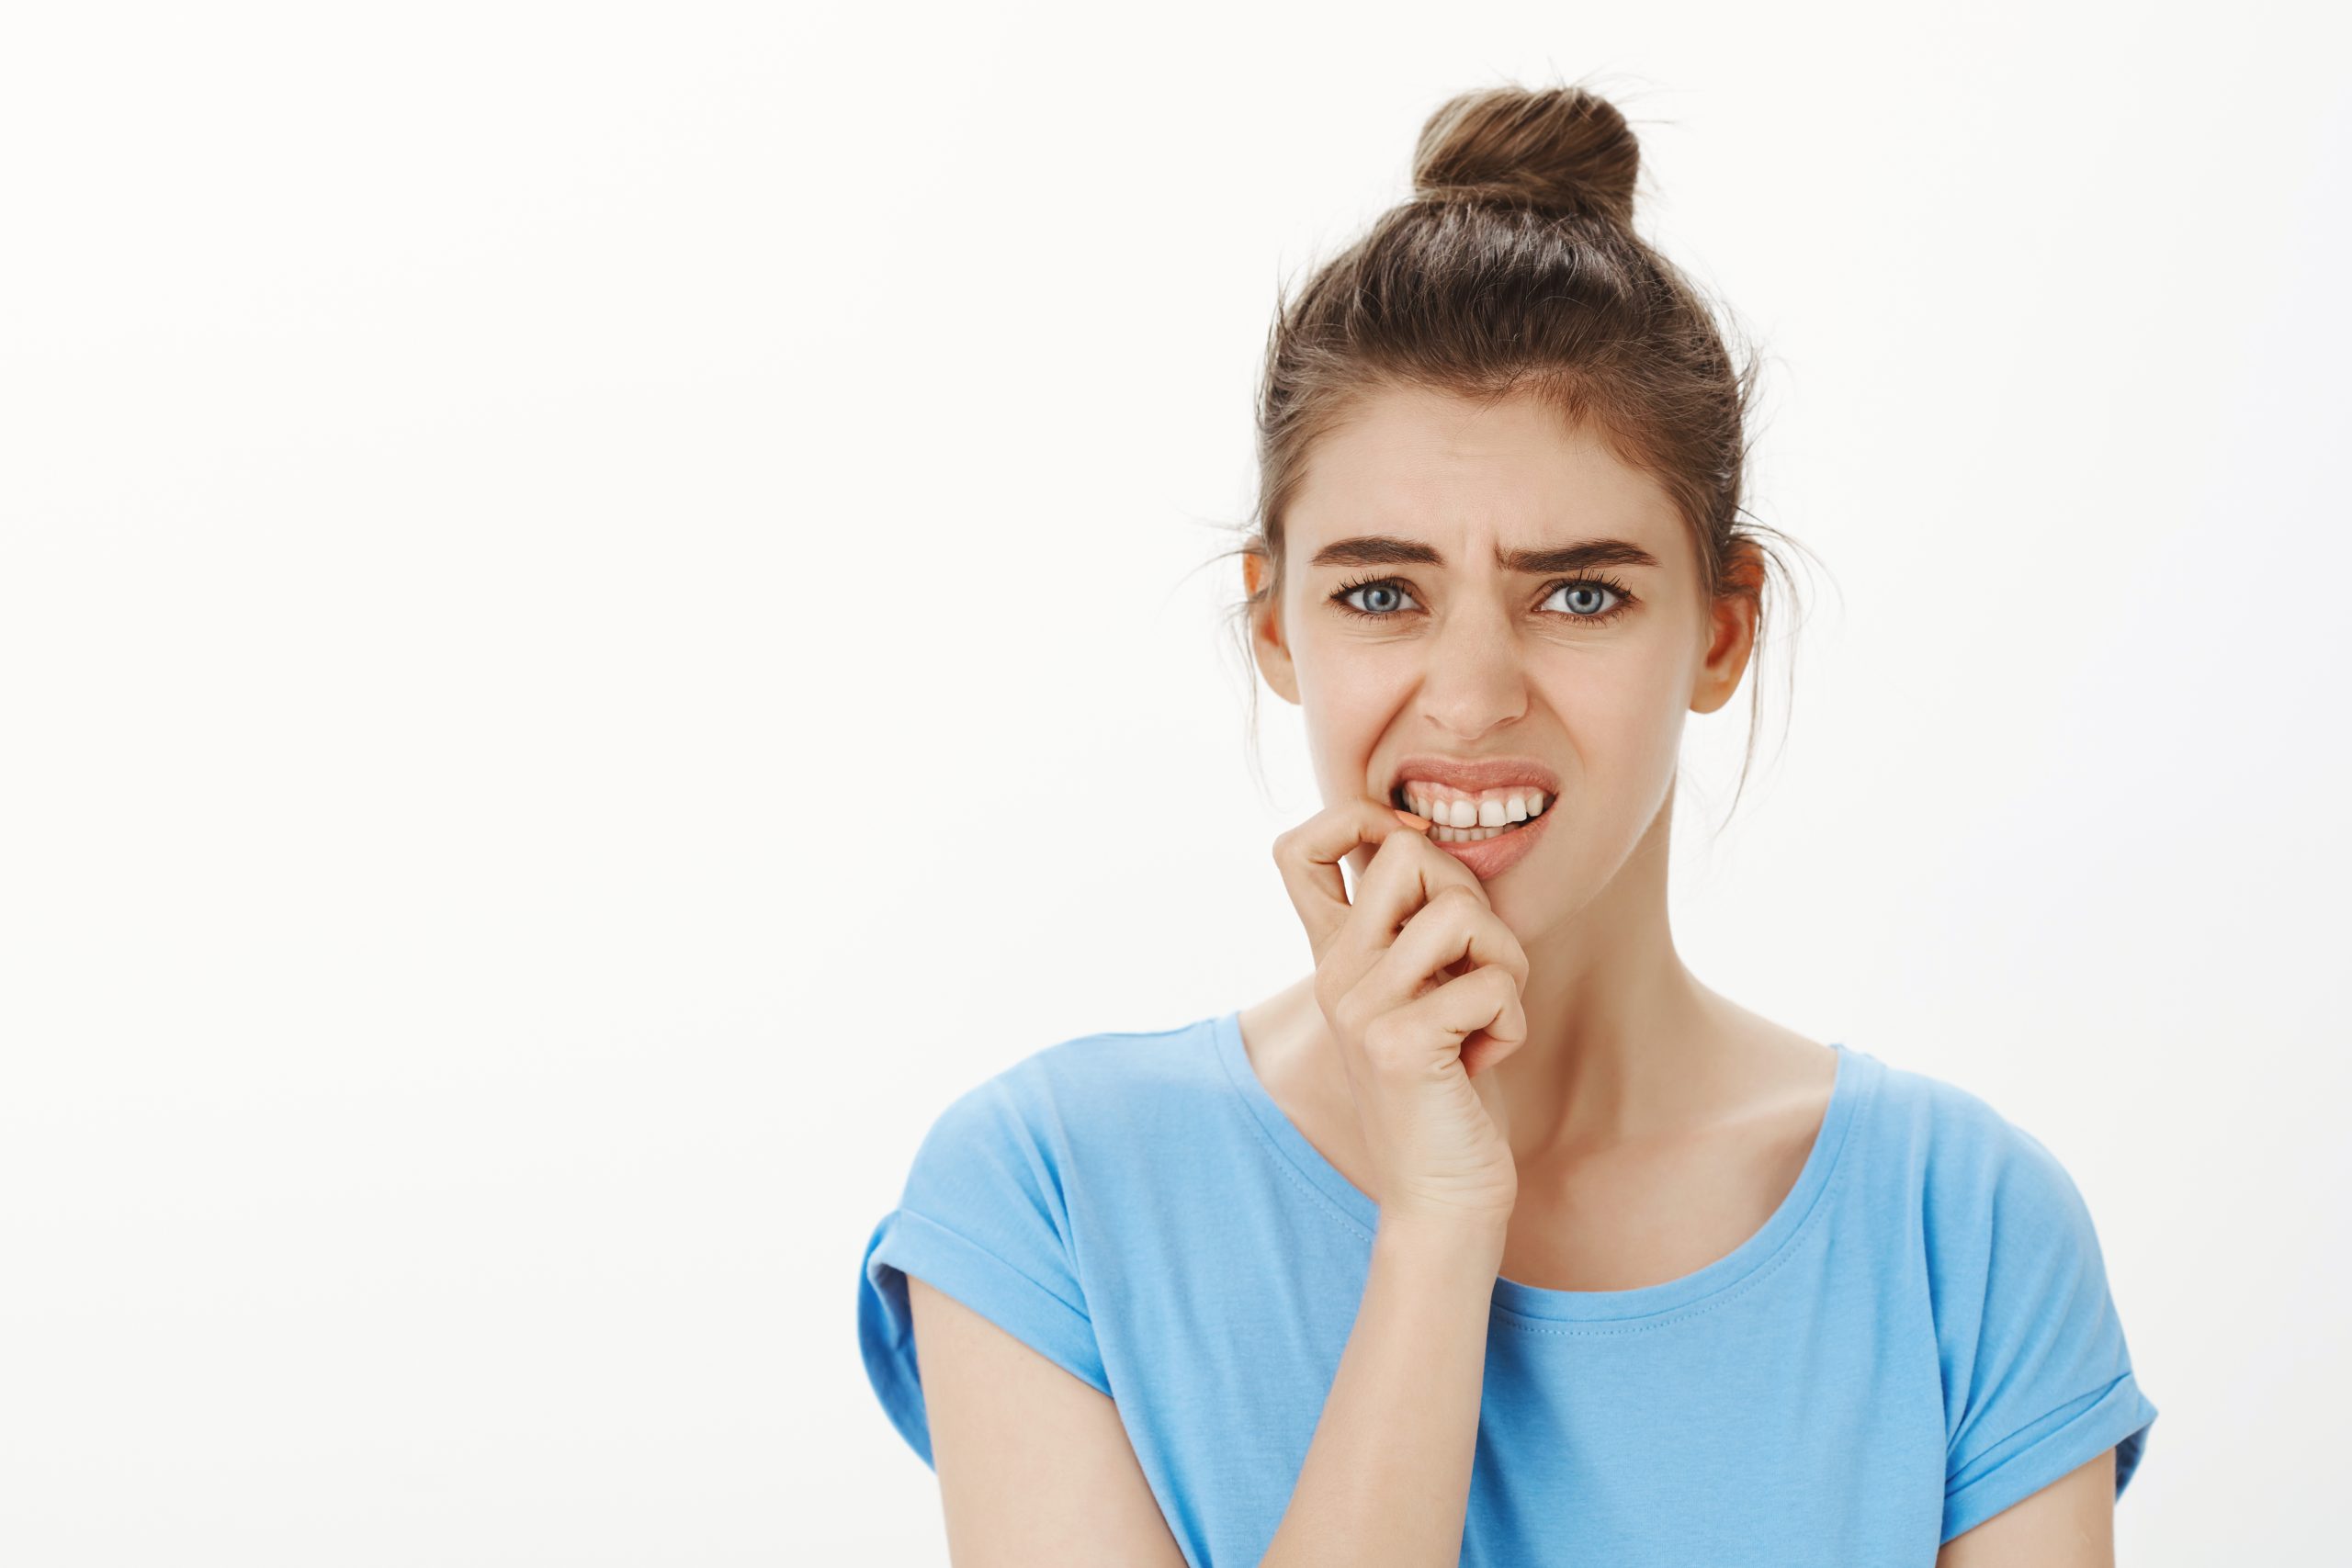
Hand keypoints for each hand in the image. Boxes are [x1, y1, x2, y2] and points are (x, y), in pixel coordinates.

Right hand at [1271, 796, 1530, 1229]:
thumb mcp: (1423, 998)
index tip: (1423, 874)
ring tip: (1487, 1015)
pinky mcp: (1399, 1043)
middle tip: (1475, 969)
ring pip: (1461, 911)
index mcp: (1334, 958)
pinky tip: (1483, 1062)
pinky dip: (1512, 1023)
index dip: (1364, 824)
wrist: (1442, 1200)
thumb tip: (1435, 846)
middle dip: (1471, 897)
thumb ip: (1417, 934)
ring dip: (1505, 962)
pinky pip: (1492, 983)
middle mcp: (1334, 974)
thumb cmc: (1450, 1095)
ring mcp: (1360, 1007)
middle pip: (1407, 852)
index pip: (1299, 847)